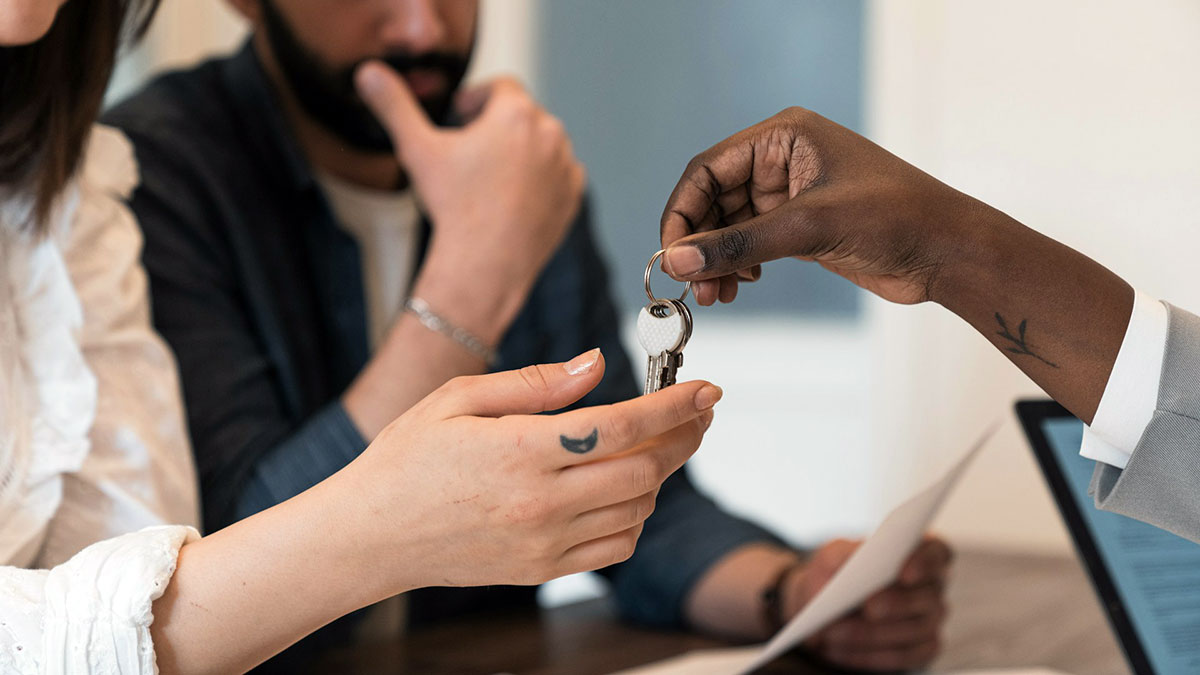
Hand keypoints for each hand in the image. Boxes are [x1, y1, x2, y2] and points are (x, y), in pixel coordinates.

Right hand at [347, 348, 721, 589]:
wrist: (371, 535)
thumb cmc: (408, 459)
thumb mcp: (459, 398)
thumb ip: (536, 383)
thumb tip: (597, 364)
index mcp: (521, 450)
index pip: (623, 425)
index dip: (674, 406)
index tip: (707, 389)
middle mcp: (541, 501)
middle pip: (645, 470)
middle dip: (684, 436)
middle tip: (697, 412)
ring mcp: (545, 542)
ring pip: (637, 508)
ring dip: (661, 473)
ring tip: (658, 443)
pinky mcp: (543, 569)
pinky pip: (616, 546)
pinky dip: (636, 515)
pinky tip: (626, 488)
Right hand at [356, 62, 585, 339]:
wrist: (485, 266)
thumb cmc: (453, 206)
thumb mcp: (417, 150)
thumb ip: (394, 106)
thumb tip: (367, 73)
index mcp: (517, 113)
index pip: (502, 86)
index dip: (477, 98)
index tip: (459, 118)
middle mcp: (551, 133)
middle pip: (522, 116)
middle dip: (497, 127)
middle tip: (469, 151)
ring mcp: (566, 166)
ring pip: (542, 145)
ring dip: (520, 151)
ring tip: (489, 176)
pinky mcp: (572, 196)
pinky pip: (557, 176)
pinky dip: (539, 180)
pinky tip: (511, 197)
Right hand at [659, 107, 1002, 306]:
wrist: (945, 252)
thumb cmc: (896, 218)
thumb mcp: (809, 227)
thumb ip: (739, 244)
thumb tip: (679, 259)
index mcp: (783, 137)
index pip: (708, 169)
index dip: (683, 211)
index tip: (672, 253)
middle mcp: (780, 161)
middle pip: (713, 200)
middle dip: (700, 243)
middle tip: (693, 284)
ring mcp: (789, 196)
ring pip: (728, 227)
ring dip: (716, 261)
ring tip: (716, 294)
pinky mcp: (799, 228)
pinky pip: (749, 245)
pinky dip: (736, 267)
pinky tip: (739, 287)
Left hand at [788, 537, 951, 670]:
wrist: (827, 605)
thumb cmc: (837, 573)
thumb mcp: (833, 555)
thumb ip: (842, 553)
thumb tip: (854, 560)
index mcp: (919, 553)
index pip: (936, 553)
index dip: (925, 562)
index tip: (905, 574)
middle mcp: (933, 586)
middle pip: (927, 596)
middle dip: (897, 603)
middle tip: (869, 608)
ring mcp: (931, 620)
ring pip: (913, 630)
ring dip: (871, 633)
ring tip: (834, 633)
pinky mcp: (922, 649)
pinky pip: (902, 656)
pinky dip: (868, 655)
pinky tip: (839, 651)